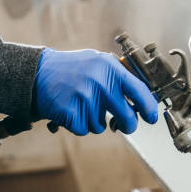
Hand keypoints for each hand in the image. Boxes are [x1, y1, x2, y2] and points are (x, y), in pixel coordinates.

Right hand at [35, 48, 158, 134]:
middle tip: (125, 125)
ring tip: (83, 105)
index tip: (152, 117)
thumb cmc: (73, 68)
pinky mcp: (70, 112)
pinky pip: (85, 129)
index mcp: (110, 68)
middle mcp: (100, 83)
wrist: (38, 72)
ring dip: (95, 121)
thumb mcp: (98, 61)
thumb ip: (119, 75)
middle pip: (127, 117)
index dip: (149, 107)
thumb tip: (144, 95)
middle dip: (128, 125)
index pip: (139, 91)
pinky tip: (72, 110)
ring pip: (102, 126)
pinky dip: (79, 125)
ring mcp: (85, 98)